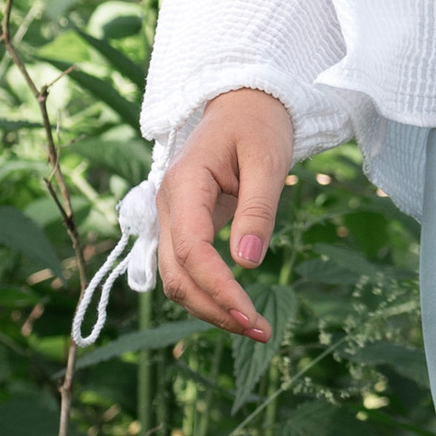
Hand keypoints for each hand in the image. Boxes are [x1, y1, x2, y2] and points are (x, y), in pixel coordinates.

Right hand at [154, 86, 296, 339]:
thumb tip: (247, 265)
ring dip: (211, 308)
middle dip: (215, 309)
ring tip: (256, 327)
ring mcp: (173, 219)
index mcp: (185, 185)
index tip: (251, 316)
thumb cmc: (258, 126)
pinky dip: (210, 295)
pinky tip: (239, 308)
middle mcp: (168, 207)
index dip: (218, 289)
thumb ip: (257, 211)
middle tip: (262, 331)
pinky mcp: (185, 228)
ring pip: (177, 279)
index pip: (191, 250)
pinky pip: (188, 270)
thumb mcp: (267, 161)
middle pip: (177, 275)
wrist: (243, 104)